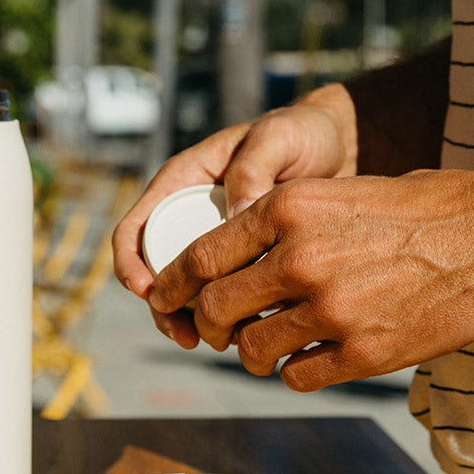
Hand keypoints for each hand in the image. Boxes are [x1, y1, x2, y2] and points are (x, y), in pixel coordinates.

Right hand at [111, 83, 356, 345]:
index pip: (136, 228)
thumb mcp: (278, 138)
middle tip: (188, 335)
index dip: (130, 264)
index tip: (150, 292)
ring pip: (189, 289)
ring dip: (194, 320)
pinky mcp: (243, 260)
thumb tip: (233, 219)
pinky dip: (230, 316)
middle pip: (157, 270)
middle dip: (164, 308)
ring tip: (223, 341)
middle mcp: (190, 214)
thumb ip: (253, 169)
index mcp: (182, 182)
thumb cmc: (304, 132)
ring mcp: (215, 240)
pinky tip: (252, 332)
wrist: (343, 146)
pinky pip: (225, 293)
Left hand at [148, 169, 473, 390]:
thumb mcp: (333, 193)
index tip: (162, 301)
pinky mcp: (365, 351)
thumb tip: (224, 262)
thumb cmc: (414, 208)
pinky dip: (295, 373)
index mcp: (286, 210)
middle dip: (209, 327)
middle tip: (220, 333)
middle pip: (217, 309)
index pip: (199, 258)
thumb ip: (277, 225)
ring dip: (252, 355)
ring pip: (253, 350)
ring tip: (268, 349)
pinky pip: (299, 376)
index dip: (171, 286)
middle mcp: (301, 258)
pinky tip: (311, 359)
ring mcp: (333, 309)